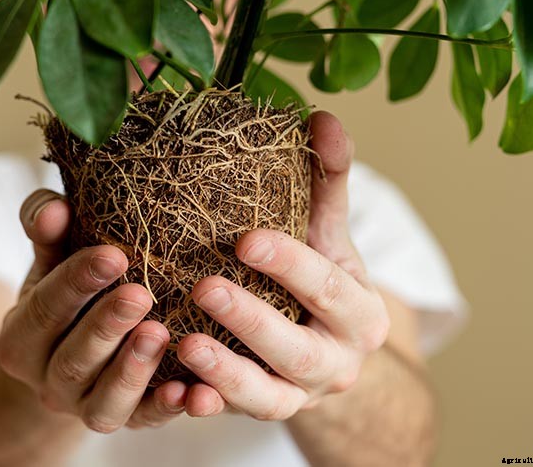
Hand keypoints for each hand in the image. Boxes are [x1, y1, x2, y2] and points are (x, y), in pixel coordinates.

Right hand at [0, 191, 188, 432]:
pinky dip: (165, 409)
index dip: (75, 282)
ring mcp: (84, 408)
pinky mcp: (124, 422)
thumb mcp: (49, 263)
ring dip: (133, 370)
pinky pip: (143, 423)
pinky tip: (191, 390)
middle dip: (107, 326)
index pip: (44, 309)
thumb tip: (56, 208)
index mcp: (21, 339)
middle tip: (140, 295)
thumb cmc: (64, 297)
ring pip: (103, 402)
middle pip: (74, 359)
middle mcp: (47, 381)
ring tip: (161, 334)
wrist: (64, 360)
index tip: (112, 254)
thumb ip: (48, 233)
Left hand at [175, 111, 390, 419]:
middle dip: (253, 321)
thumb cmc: (322, 281)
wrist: (330, 352)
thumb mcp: (327, 236)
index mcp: (359, 313)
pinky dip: (203, 408)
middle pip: (298, 349)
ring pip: (267, 397)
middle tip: (206, 287)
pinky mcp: (261, 412)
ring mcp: (298, 397)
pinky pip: (231, 417)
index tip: (246, 239)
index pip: (328, 286)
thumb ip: (325, 183)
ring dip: (226, 374)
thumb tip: (323, 116)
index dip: (290, 264)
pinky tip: (173, 393)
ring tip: (184, 346)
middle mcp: (336, 363)